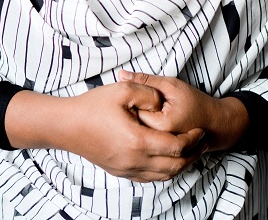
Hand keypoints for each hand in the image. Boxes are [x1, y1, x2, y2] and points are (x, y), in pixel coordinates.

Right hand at [4, 82, 204, 181]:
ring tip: (189, 150)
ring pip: (164, 175)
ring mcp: (127, 169)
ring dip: (181, 164)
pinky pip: (150, 178)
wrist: (66, 127)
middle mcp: (134, 161)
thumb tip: (162, 101)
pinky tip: (167, 158)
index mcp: (138, 141)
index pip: (177, 147)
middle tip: (201, 142)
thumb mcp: (122, 89)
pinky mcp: (120, 172)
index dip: (194, 139)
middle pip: (175, 166)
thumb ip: (148, 92)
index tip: (200, 130)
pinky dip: (164, 170)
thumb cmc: (92, 107)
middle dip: (193, 155)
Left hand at [117, 71, 248, 152]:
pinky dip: (139, 130)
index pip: (131, 109)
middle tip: (138, 102)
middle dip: (129, 111)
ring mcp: (156, 150)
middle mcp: (157, 141)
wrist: (213, 125)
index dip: (131, 98)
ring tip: (144, 112)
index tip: (138, 93)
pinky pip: (140, 140)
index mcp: (160, 125)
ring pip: (134, 133)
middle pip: (130, 123)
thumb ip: (145, 80)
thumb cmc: (195, 103)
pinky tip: (147, 122)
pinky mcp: (156, 153)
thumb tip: (121, 74)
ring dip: (133, 122)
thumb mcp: (171, 85)